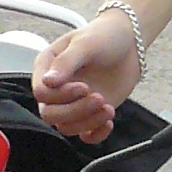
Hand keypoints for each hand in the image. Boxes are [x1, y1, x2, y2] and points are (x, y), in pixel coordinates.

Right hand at [32, 8, 140, 143]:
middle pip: (50, 114)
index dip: (60, 95)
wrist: (130, 43)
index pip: (41, 93)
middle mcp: (56, 88)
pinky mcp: (88, 113)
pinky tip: (108, 122)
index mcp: (47, 67)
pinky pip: (85, 135)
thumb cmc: (104, 36)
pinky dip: (96, 134)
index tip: (84, 87)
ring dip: (88, 122)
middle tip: (98, 98)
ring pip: (67, 126)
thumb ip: (66, 62)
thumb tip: (47, 81)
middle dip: (75, 111)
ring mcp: (71, 102)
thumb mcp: (85, 43)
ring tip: (108, 108)